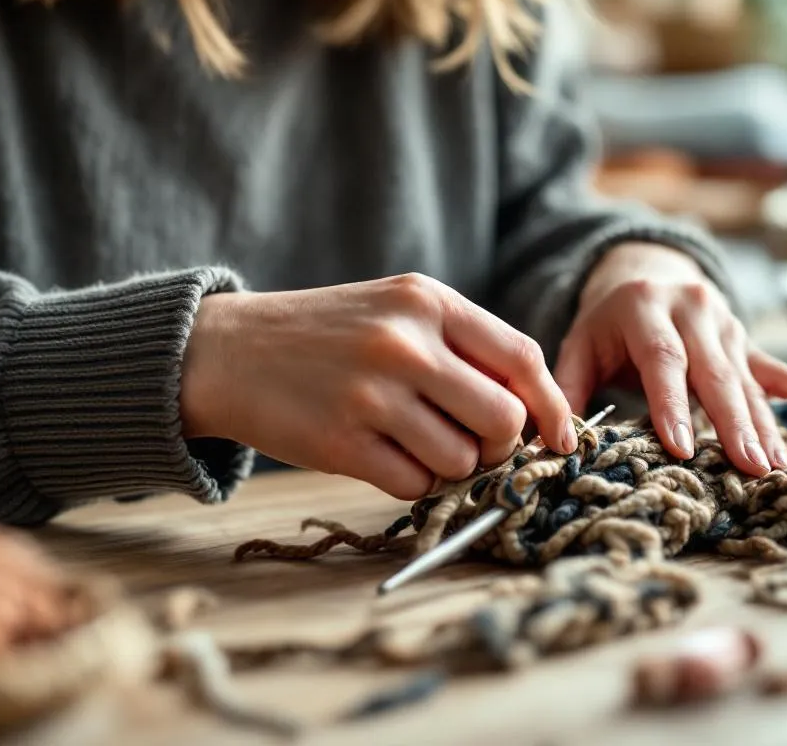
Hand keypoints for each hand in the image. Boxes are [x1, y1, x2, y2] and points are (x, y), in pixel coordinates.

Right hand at [179, 273, 576, 499]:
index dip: (551, 405)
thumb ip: (462, 345)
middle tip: (475, 443)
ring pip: (462, 458)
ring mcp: (372, 395)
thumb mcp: (395, 310)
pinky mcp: (342, 443)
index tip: (558, 436)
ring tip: (416, 443)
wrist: (228, 351)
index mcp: (427, 302)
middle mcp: (405, 344)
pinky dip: (411, 481)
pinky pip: (415, 484)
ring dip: (451, 465)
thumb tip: (533, 408)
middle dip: (500, 444)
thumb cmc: (326, 335)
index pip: (522, 357)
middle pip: (503, 417)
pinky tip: (383, 456)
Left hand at [553, 242, 786, 475]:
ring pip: (747, 380)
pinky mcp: (746, 340)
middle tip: (746, 468)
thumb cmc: (607, 323)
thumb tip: (558, 444)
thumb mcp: (580, 344)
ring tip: (774, 468)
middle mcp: (693, 310)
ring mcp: (727, 324)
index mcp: (645, 308)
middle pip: (714, 373)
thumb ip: (568, 389)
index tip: (681, 448)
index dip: (672, 405)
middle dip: (731, 424)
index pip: (662, 359)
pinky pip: (778, 370)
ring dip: (764, 426)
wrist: (646, 271)